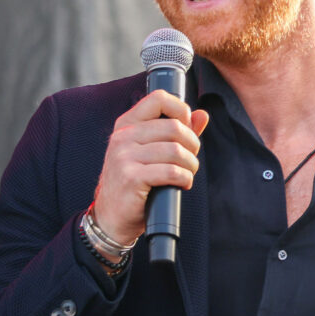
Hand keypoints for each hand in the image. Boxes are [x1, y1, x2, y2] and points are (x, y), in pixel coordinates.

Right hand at [92, 91, 208, 245]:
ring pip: (176, 151)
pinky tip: (181, 184)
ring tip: (186, 175)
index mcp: (127, 124)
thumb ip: (177, 133)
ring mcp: (124, 157)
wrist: (112, 216)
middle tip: (189, 161)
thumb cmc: (136, 183)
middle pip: (174, 127)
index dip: (182, 111)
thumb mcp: (152, 153)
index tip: (187, 131)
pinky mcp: (131, 178)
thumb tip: (202, 115)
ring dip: (190, 165)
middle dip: (192, 146)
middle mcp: (123, 137)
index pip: (159, 98)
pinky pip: (171, 172)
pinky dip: (185, 179)